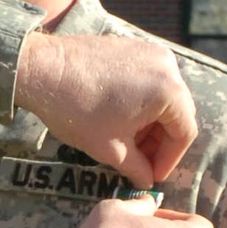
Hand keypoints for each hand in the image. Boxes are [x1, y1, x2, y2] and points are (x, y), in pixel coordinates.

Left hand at [16, 31, 197, 187]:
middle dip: (160, 142)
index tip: (152, 175)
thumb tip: (146, 180)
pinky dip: (142, 101)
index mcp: (168, 91)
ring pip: (164, 96)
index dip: (169, 160)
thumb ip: (136, 168)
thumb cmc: (75, 109)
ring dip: (151, 122)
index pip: (184, 133)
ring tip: (128, 141)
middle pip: (178, 113)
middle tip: (141, 162)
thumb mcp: (110, 148)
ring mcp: (151, 52)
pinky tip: (121, 117)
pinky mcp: (134, 46)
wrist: (42, 69)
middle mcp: (168, 66)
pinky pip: (150, 79)